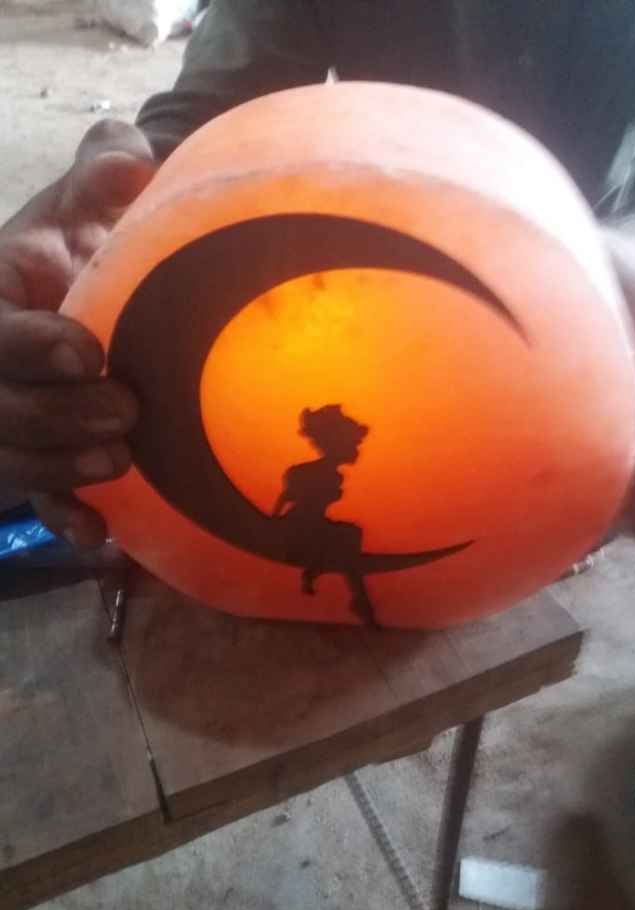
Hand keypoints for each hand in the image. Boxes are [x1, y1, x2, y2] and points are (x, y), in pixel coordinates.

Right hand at [0, 120, 154, 544]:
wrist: (62, 298)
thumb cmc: (71, 248)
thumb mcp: (76, 205)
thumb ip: (98, 172)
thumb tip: (131, 156)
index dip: (31, 345)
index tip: (89, 350)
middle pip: (0, 404)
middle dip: (55, 413)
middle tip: (126, 412)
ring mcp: (1, 419)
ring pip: (11, 457)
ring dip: (60, 467)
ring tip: (118, 462)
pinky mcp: (24, 460)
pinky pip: (34, 499)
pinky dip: (65, 519)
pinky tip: (98, 538)